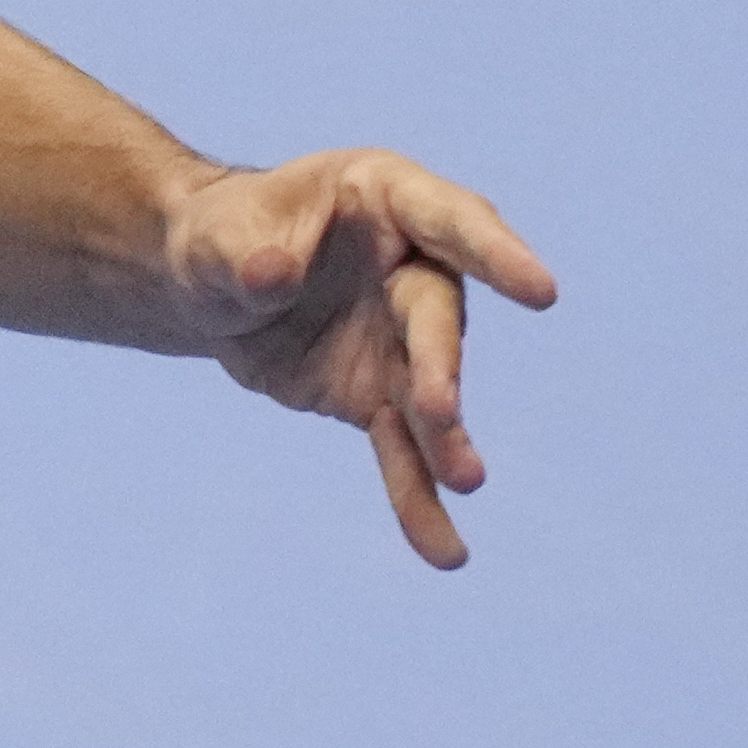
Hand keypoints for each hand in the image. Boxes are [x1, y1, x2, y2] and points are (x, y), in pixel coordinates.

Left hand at [167, 149, 561, 568]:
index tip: (541, 293)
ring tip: (463, 483)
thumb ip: (243, 254)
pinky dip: (415, 497)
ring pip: (429, 393)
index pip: (452, 221)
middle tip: (439, 407)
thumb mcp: (215, 236)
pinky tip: (443, 549)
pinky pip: (402, 449)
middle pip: (435, 318)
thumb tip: (269, 275)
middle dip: (438, 364)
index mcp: (387, 197)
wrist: (207, 286)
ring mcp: (402, 336)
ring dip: (442, 438)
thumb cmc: (220, 236)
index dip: (496, 254)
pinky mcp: (377, 392)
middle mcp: (413, 268)